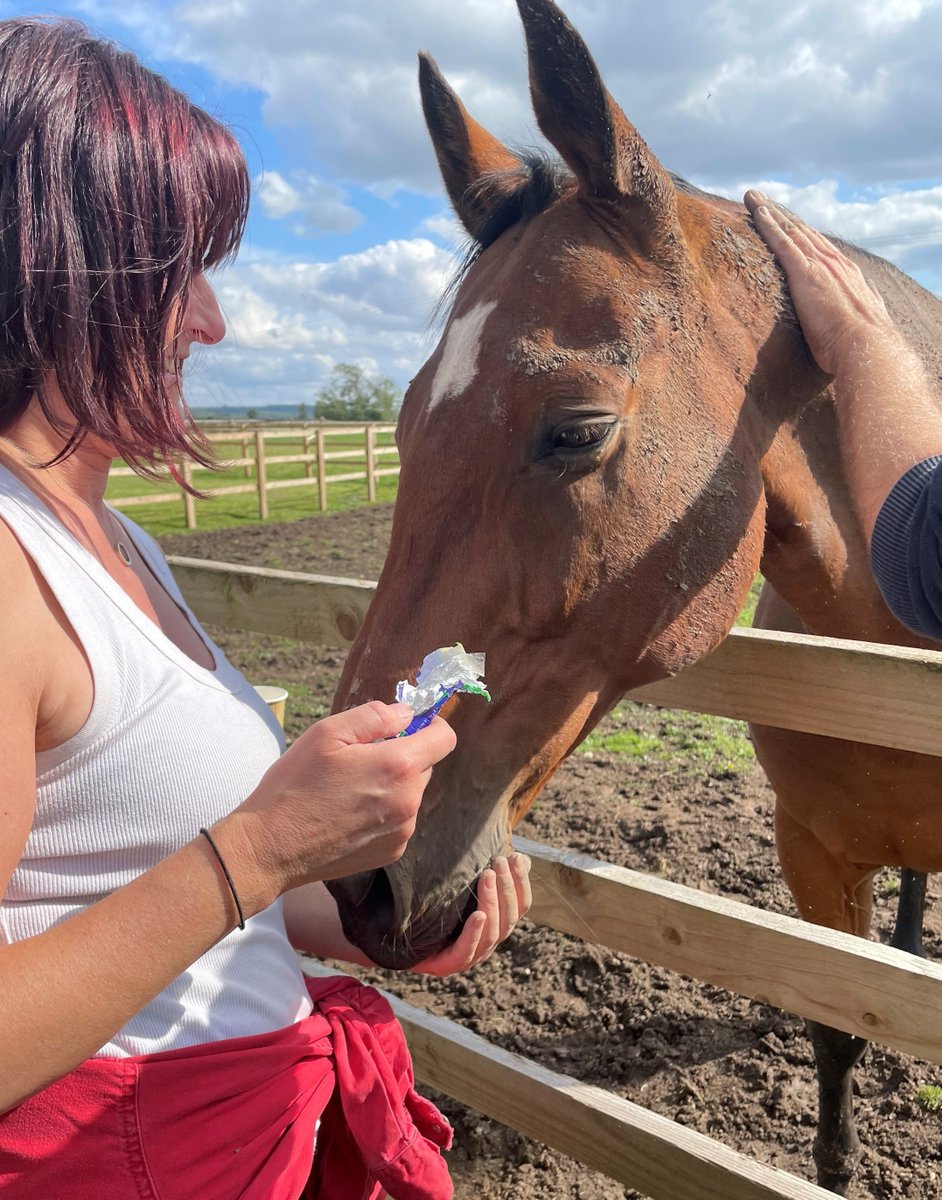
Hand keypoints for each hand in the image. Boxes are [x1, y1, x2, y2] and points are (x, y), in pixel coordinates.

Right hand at [223, 702, 456, 903]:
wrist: (270, 848)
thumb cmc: (294, 785)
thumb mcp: (327, 733)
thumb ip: (375, 716)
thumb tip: (407, 713)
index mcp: (398, 766)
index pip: (445, 738)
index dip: (429, 725)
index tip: (406, 726)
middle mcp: (409, 801)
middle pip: (425, 766)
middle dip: (402, 755)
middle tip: (359, 759)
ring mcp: (402, 831)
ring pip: (411, 793)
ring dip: (392, 785)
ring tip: (348, 790)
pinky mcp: (391, 852)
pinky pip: (399, 820)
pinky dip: (383, 812)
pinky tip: (348, 814)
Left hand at [410, 853, 532, 976]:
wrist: (402, 939)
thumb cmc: (436, 910)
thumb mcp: (462, 888)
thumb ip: (487, 875)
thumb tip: (518, 855)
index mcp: (497, 924)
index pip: (519, 905)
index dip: (521, 882)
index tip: (517, 857)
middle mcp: (489, 941)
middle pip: (509, 917)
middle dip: (507, 886)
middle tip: (499, 861)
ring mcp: (473, 955)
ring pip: (493, 931)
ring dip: (492, 901)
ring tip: (487, 876)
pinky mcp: (452, 964)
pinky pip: (467, 950)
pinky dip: (474, 932)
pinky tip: (477, 914)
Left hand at [744, 189, 899, 375]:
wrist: (866, 348)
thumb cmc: (859, 348)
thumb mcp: (857, 325)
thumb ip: (853, 313)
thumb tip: (855, 316)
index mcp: (846, 274)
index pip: (820, 248)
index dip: (803, 235)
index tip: (789, 225)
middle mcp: (834, 263)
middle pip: (803, 232)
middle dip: (782, 216)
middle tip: (763, 202)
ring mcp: (820, 265)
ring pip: (790, 230)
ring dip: (770, 212)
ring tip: (752, 198)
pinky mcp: (806, 272)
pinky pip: (783, 241)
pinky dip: (769, 224)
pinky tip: (757, 212)